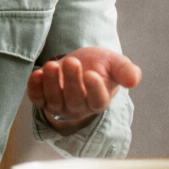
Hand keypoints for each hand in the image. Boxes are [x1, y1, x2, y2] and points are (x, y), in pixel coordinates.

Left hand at [26, 46, 141, 131]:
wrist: (79, 63)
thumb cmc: (100, 65)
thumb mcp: (114, 63)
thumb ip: (125, 70)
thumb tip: (134, 80)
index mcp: (99, 100)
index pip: (98, 101)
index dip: (95, 89)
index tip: (92, 74)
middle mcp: (79, 107)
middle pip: (74, 100)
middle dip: (72, 80)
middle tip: (72, 61)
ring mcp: (60, 105)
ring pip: (54, 100)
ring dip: (52, 83)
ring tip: (52, 65)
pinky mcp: (43, 99)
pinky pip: (37, 98)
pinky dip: (34, 88)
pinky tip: (37, 74)